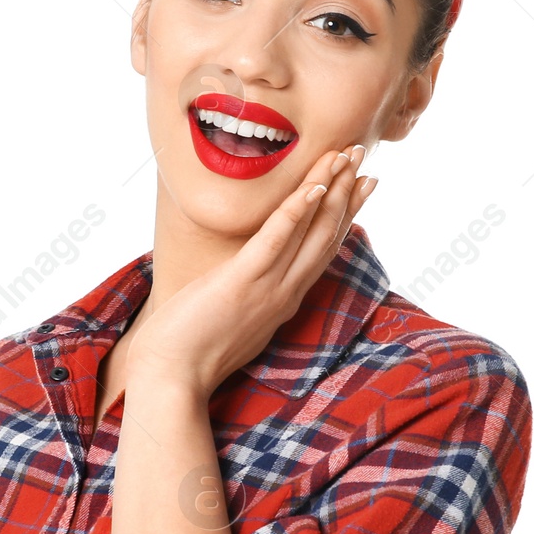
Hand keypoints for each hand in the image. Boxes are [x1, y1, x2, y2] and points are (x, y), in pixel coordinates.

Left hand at [128, 145, 375, 398]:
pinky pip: (276, 240)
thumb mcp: (232, 318)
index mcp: (283, 300)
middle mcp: (285, 293)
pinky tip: (313, 185)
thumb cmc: (189, 350)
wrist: (171, 378)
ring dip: (332, 188)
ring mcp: (268, 288)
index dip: (345, 215)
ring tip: (347, 154)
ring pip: (311, 232)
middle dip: (348, 192)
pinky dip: (297, 210)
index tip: (361, 185)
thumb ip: (248, 294)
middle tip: (362, 155)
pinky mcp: (242, 283)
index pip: (323, 250)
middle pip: (327, 235)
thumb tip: (245, 273)